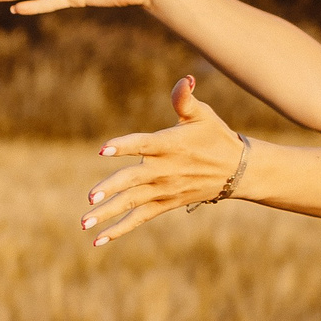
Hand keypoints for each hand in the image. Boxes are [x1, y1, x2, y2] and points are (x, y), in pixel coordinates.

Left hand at [81, 77, 248, 246]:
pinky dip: (119, 230)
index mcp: (170, 145)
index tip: (103, 149)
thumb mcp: (202, 114)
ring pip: (132, 203)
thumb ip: (185, 99)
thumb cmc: (215, 136)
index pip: (143, 145)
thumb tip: (185, 79)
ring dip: (107, 214)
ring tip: (83, 222)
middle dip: (111, 189)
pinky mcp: (165, 204)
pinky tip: (97, 240)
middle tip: (90, 198)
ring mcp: (164, 190)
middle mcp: (165, 170)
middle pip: (133, 180)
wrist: (237, 171)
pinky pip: (139, 218)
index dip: (124, 146)